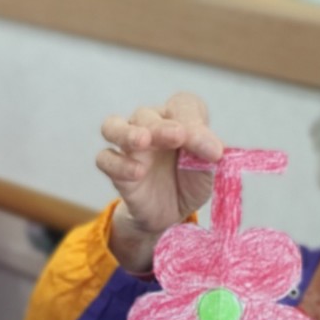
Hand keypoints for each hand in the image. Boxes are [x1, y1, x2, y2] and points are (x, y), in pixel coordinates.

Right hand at [98, 92, 223, 271]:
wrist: (171, 212)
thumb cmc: (191, 182)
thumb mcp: (209, 169)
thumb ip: (210, 156)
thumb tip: (214, 150)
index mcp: (178, 117)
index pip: (182, 106)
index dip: (195, 122)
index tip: (213, 151)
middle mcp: (150, 125)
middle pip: (146, 114)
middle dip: (162, 126)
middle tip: (178, 137)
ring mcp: (129, 147)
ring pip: (112, 126)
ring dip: (126, 132)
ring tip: (142, 141)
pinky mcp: (114, 169)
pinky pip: (105, 158)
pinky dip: (118, 163)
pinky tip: (137, 173)